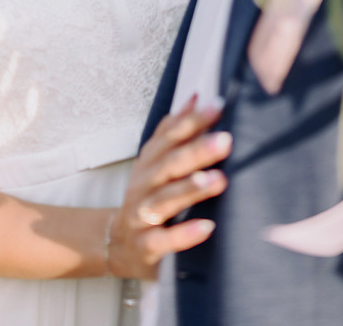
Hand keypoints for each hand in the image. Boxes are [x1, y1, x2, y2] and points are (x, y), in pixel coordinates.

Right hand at [107, 97, 230, 278]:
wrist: (117, 243)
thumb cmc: (147, 195)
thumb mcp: (156, 161)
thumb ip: (174, 129)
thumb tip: (195, 96)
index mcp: (149, 161)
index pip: (170, 136)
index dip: (192, 121)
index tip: (219, 106)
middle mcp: (144, 184)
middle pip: (169, 164)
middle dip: (196, 151)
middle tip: (225, 140)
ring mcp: (142, 215)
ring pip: (165, 200)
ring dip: (191, 189)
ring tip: (218, 180)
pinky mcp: (146, 246)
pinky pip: (163, 241)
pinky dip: (184, 235)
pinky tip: (207, 228)